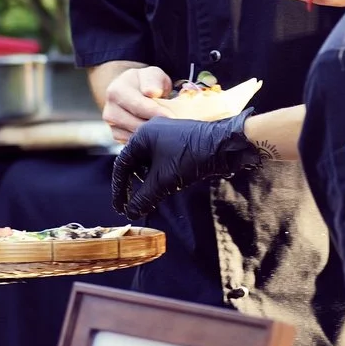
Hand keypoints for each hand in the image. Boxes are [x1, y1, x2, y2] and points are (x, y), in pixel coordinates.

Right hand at [101, 64, 176, 142]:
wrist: (133, 92)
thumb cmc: (146, 83)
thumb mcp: (152, 74)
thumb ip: (153, 80)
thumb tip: (153, 92)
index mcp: (116, 91)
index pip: (138, 106)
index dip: (156, 112)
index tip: (172, 116)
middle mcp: (110, 110)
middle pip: (136, 124)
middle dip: (156, 125)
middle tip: (174, 125)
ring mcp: (112, 125)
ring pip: (136, 136)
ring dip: (153, 134)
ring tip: (166, 127)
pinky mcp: (117, 136)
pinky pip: (135, 143)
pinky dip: (147, 140)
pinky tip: (155, 132)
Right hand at [112, 107, 261, 220]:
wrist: (225, 145)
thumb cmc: (192, 158)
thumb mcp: (164, 181)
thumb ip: (144, 198)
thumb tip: (131, 213)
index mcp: (142, 136)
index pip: (122, 165)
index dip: (119, 189)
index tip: (119, 208)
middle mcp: (151, 132)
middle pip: (134, 163)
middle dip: (132, 186)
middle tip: (131, 205)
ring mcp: (166, 135)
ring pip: (148, 162)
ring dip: (147, 181)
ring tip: (148, 197)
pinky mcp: (179, 141)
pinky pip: (161, 160)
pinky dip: (159, 175)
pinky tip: (164, 186)